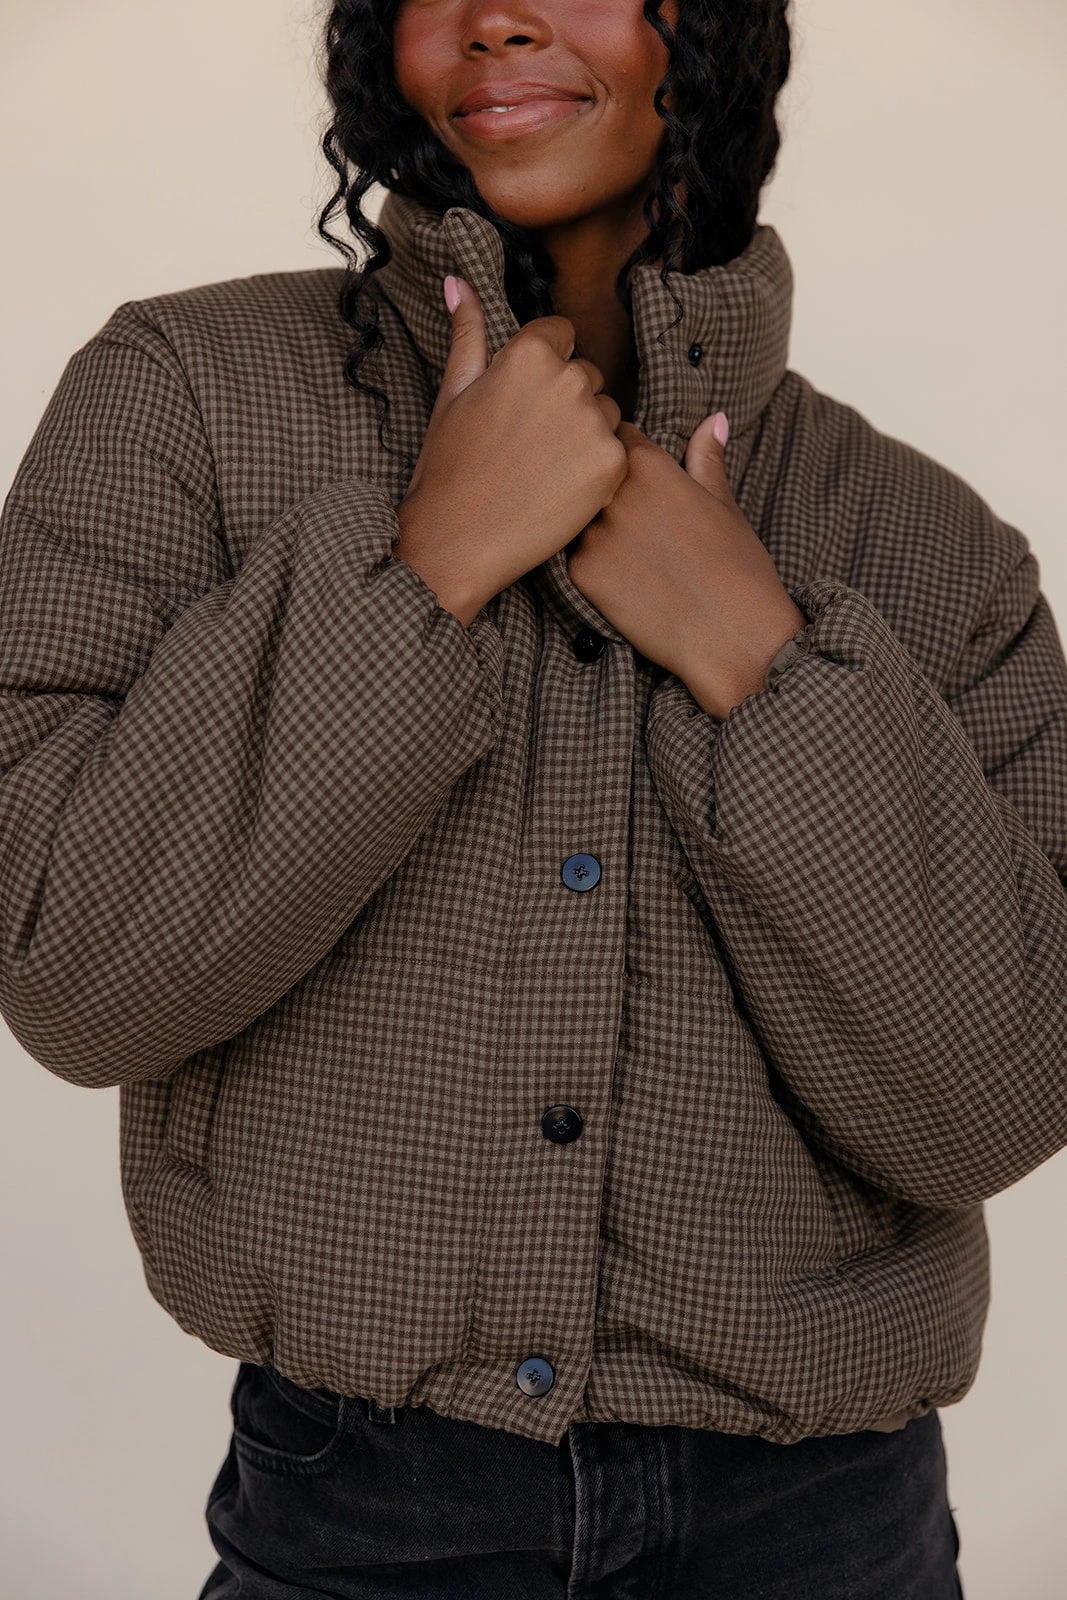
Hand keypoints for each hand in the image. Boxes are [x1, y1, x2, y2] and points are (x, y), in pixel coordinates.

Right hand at [395, 276, 627, 626]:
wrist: (458, 540)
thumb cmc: (450, 466)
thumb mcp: (453, 392)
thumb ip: (468, 332)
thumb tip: (459, 282)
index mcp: (529, 351)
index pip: (561, 335)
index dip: (541, 370)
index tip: (522, 406)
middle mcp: (568, 377)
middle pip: (588, 374)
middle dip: (566, 401)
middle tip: (529, 445)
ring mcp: (594, 420)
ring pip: (606, 412)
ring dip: (585, 434)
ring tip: (543, 469)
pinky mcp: (613, 462)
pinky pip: (618, 451)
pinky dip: (597, 469)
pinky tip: (561, 489)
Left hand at [566, 415, 806, 717]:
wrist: (730, 633)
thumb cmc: (738, 568)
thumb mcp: (724, 505)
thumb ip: (705, 459)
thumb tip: (712, 420)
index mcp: (647, 464)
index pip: (615, 438)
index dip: (625, 456)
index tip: (639, 479)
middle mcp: (612, 492)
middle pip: (590, 477)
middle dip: (604, 490)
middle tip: (636, 523)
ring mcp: (591, 533)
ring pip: (577, 518)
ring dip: (594, 528)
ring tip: (633, 555)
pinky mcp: (580, 573)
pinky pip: (574, 557)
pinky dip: (593, 566)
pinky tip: (626, 582)